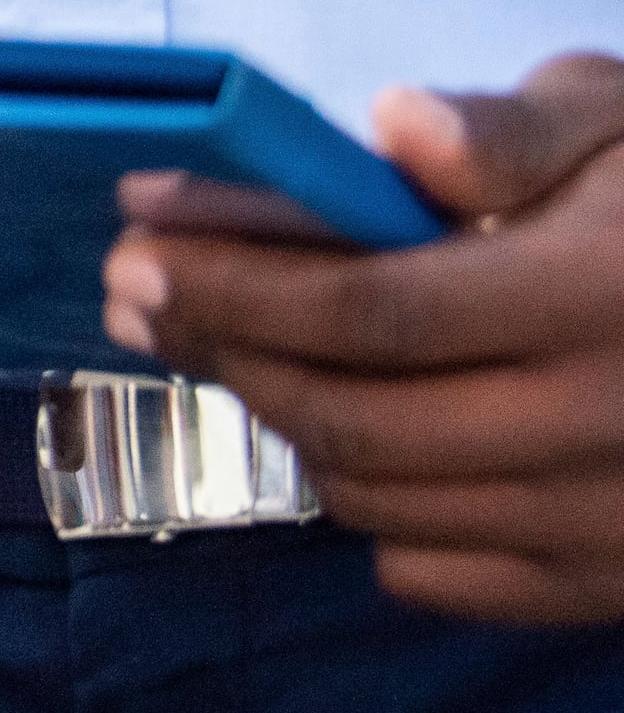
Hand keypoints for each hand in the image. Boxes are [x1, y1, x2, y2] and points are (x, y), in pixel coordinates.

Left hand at [111, 54, 623, 625]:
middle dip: (223, 351)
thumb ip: (514, 130)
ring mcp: (608, 523)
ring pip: (376, 497)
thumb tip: (396, 126)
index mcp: (602, 296)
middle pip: (353, 415)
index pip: (372, 310)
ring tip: (226, 351)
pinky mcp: (606, 586)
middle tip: (137, 296)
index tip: (136, 240)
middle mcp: (607, 425)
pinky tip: (344, 433)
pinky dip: (366, 510)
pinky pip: (433, 572)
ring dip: (281, 422)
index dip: (235, 282)